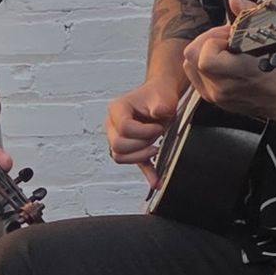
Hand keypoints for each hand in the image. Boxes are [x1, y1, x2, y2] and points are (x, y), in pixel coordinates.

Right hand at [107, 72, 181, 189]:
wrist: (161, 97)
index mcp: (117, 109)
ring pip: (119, 157)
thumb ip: (162, 105)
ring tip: (155, 145)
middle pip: (118, 146)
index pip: (124, 129)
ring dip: (141, 155)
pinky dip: (146, 172)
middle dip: (141, 144)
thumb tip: (159, 114)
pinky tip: (156, 180)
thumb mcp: (163, 97)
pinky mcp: (128, 149)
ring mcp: (117, 137)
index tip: (157, 127)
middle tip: (155, 135)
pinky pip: (132, 164)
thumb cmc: (158, 95)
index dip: (144, 132)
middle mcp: (112, 124)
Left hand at [180, 0, 275, 123]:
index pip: (204, 55)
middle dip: (207, 41)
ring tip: (225, 50)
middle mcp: (221, 88)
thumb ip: (247, 15)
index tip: (232, 35)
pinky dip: (203, 66)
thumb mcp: (270, 36)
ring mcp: (215, 97)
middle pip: (191, 57)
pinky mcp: (214, 100)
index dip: (215, 39)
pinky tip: (222, 62)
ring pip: (190, 67)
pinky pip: (196, 78)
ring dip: (204, 53)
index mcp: (235, 73)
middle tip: (227, 39)